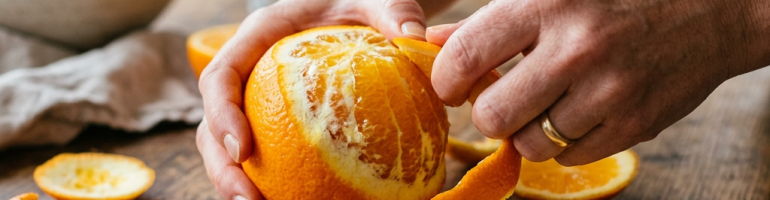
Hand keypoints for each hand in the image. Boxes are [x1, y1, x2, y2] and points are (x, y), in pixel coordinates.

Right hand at [196, 0, 429, 198]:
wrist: (353, 8)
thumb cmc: (357, 1)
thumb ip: (392, 10)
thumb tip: (413, 38)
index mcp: (258, 37)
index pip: (220, 75)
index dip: (221, 113)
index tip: (241, 149)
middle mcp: (248, 71)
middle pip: (211, 123)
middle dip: (222, 166)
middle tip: (247, 199)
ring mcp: (257, 99)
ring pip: (228, 147)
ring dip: (238, 183)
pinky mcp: (275, 121)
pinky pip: (266, 155)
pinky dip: (272, 182)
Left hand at [428, 0, 769, 165]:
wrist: (708, 9)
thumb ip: (486, 21)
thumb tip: (431, 45)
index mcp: (545, 5)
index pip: (466, 56)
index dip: (446, 80)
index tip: (453, 86)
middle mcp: (577, 48)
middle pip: (493, 115)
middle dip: (488, 113)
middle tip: (500, 99)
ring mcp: (610, 91)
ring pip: (532, 144)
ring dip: (530, 130)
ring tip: (547, 103)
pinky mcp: (636, 124)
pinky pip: (571, 157)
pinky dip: (566, 142)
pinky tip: (580, 111)